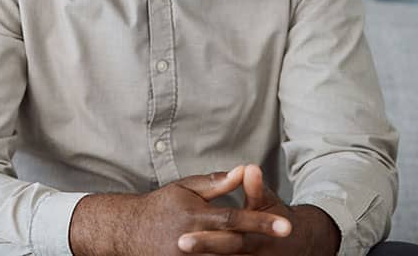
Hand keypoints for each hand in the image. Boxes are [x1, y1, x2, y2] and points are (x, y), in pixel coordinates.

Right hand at [69, 166, 291, 255]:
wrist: (128, 231)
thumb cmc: (161, 206)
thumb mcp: (186, 189)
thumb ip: (215, 183)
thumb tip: (243, 170)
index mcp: (194, 215)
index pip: (233, 218)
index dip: (260, 221)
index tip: (287, 225)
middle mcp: (191, 239)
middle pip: (234, 243)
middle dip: (261, 241)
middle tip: (289, 236)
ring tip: (272, 255)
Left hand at [177, 164, 339, 255]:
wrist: (299, 244)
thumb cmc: (277, 217)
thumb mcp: (267, 201)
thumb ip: (255, 187)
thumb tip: (248, 167)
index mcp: (259, 236)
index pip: (229, 237)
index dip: (206, 238)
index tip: (181, 239)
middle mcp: (257, 254)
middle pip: (225, 253)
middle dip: (202, 249)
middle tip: (177, 246)